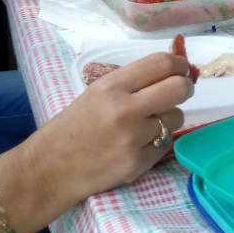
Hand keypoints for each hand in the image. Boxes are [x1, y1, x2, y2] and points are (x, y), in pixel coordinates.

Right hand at [32, 52, 193, 202]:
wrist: (49, 169)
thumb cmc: (73, 127)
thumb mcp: (96, 93)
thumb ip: (133, 82)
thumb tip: (175, 70)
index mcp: (111, 86)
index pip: (161, 64)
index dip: (179, 64)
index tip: (182, 68)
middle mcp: (125, 110)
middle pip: (179, 88)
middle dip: (184, 87)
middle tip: (178, 92)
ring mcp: (133, 139)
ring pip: (176, 118)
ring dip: (167, 118)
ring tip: (144, 125)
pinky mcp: (138, 164)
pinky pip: (166, 144)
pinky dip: (157, 143)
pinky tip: (136, 145)